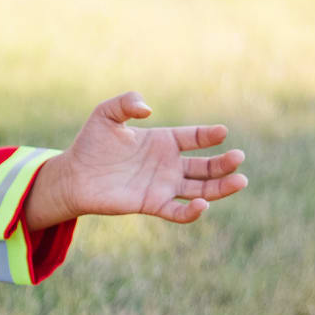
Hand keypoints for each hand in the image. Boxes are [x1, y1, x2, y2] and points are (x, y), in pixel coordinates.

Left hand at [23, 91, 247, 230]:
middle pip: (206, 166)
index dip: (209, 135)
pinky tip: (203, 205)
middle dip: (224, 163)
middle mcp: (168, 164)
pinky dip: (193, 212)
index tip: (221, 132)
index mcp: (163, 141)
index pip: (195, 138)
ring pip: (201, 189)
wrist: (73, 175)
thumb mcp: (106, 114)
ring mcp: (163, 185)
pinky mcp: (152, 204)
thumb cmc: (90, 143)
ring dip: (222, 187)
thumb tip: (148, 109)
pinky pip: (178, 211)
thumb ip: (126, 103)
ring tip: (241, 181)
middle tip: (238, 157)